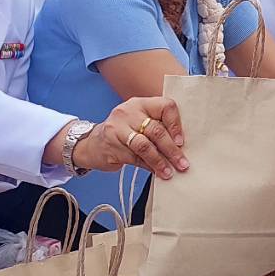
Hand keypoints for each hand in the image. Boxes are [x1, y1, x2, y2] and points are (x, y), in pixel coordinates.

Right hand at [71, 96, 187, 178]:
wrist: (92, 144)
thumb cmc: (124, 133)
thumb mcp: (139, 122)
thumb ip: (157, 128)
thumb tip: (181, 148)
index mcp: (140, 103)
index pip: (165, 106)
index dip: (176, 125)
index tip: (182, 142)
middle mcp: (128, 112)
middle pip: (156, 130)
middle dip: (171, 150)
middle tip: (182, 164)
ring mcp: (118, 129)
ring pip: (145, 146)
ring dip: (160, 161)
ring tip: (169, 172)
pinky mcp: (111, 146)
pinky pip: (135, 158)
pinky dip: (148, 167)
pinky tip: (156, 172)